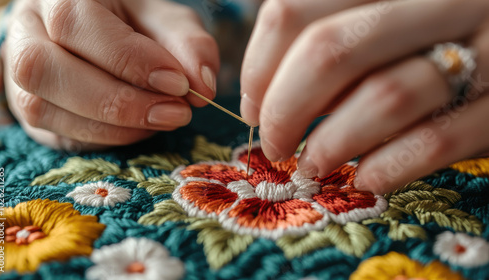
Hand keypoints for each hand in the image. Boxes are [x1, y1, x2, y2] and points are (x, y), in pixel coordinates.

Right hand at [3, 0, 218, 150]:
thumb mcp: (166, 21)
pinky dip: (104, 139)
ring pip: (42, 108)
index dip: (128, 59)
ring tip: (163, 120)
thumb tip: (202, 85)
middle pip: (44, 68)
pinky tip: (138, 129)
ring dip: (113, 126)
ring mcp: (17, 76)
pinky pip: (56, 135)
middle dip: (118, 101)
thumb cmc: (133, 24)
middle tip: (176, 113)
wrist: (100, 37)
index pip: (75, 24)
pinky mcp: (29, 112)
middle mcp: (26, 32)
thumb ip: (187, 45)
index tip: (178, 83)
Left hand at [240, 0, 488, 193]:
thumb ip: (330, 40)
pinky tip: (366, 177)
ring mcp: (483, 51)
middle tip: (275, 144)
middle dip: (285, 109)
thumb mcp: (381, 23)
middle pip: (331, 51)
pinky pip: (436, 140)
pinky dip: (388, 166)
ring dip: (332, 143)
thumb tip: (261, 96)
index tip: (253, 107)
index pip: (293, 11)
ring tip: (312, 165)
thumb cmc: (430, 41)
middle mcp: (440, 3)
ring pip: (385, 96)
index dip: (258, 67)